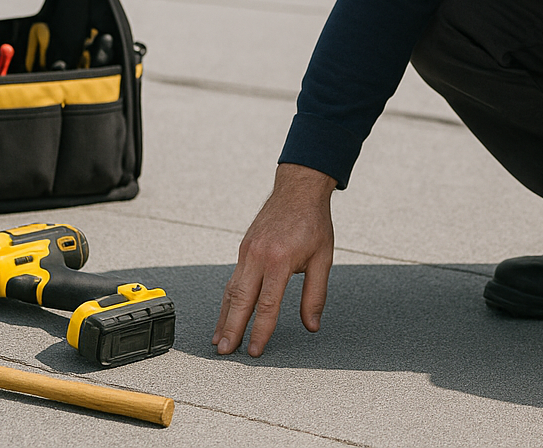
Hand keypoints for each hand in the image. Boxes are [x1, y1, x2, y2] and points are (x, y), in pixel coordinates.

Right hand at [213, 163, 336, 356]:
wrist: (298, 189)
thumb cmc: (313, 222)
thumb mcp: (323, 259)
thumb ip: (315, 295)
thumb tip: (312, 325)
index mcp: (279, 260)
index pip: (267, 305)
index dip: (260, 331)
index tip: (255, 351)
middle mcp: (258, 256)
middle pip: (241, 301)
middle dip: (232, 329)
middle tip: (225, 353)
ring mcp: (247, 251)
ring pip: (232, 291)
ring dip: (224, 317)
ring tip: (219, 340)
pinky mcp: (244, 248)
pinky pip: (233, 279)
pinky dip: (228, 300)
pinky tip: (226, 314)